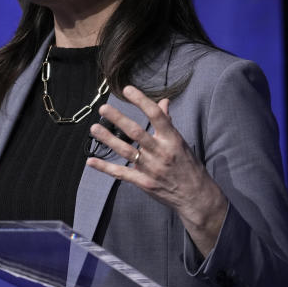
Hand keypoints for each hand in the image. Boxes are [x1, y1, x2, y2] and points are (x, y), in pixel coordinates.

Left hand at [86, 85, 227, 254]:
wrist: (196, 197)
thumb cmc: (189, 166)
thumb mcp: (181, 143)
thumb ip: (168, 123)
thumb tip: (163, 102)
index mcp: (172, 139)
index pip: (156, 115)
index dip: (141, 100)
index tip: (128, 90)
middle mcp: (161, 152)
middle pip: (136, 132)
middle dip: (118, 119)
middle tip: (103, 109)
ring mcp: (151, 168)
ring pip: (125, 151)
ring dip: (108, 139)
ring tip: (94, 128)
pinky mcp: (144, 182)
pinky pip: (121, 173)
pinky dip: (105, 167)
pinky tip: (91, 161)